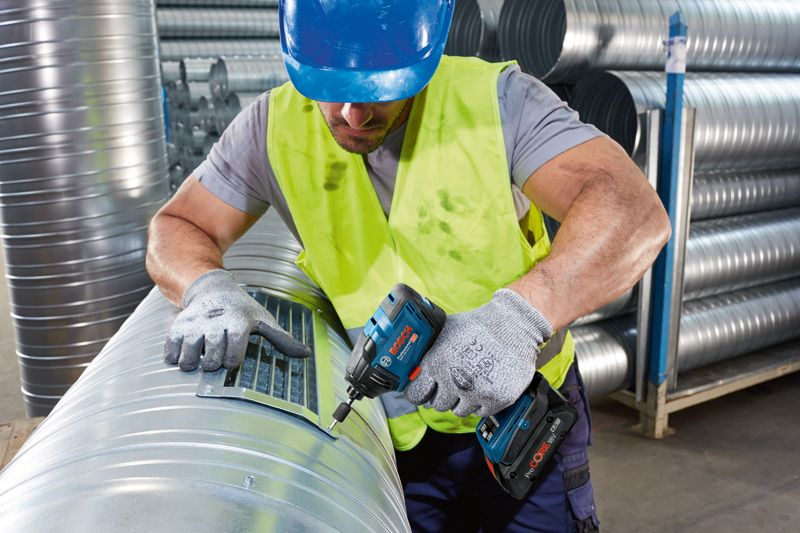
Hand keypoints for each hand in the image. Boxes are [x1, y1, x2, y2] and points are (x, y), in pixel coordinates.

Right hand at [164, 269, 310, 370]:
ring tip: (199, 358)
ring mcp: (194, 325)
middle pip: (212, 360)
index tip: (233, 358)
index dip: (232, 361)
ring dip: (193, 363)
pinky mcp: (177, 327)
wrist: (212, 288)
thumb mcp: (263, 320)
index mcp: (238, 323)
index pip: (233, 355)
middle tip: (216, 356)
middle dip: (214, 364)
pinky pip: (171, 351)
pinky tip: (184, 352)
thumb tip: (306, 354)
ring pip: (189, 357)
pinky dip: (175, 357)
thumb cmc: (242, 310)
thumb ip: (282, 339)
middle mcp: (215, 324)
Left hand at [404, 289, 552, 416]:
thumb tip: (414, 366)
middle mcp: (453, 382)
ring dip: (462, 399)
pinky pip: (480, 412)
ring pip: (459, 411)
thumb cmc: (478, 326)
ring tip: (471, 381)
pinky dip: (481, 402)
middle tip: (453, 382)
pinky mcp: (496, 400)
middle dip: (444, 394)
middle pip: (438, 404)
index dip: (420, 393)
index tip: (425, 391)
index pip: (416, 395)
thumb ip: (428, 351)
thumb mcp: (445, 331)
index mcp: (436, 365)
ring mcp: (475, 393)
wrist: (513, 326)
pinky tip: (484, 385)